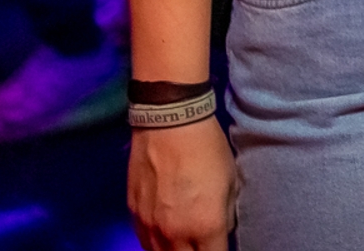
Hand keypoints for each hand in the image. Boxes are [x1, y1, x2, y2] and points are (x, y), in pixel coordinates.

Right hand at [128, 117, 235, 250]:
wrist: (169, 125)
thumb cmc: (208, 150)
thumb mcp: (231, 182)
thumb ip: (226, 215)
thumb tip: (221, 232)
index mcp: (205, 226)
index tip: (220, 246)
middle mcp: (174, 233)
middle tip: (204, 243)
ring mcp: (149, 226)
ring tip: (185, 243)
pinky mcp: (133, 214)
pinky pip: (144, 241)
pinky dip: (156, 244)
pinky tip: (164, 237)